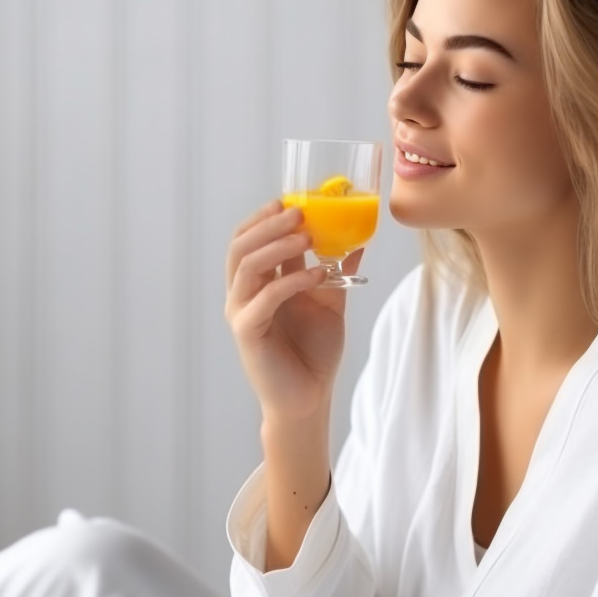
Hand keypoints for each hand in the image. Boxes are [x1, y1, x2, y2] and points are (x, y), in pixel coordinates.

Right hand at [225, 199, 363, 423]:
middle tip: (299, 211)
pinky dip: (290, 281)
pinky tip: (316, 274)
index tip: (292, 200)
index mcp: (257, 283)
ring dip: (276, 245)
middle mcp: (243, 294)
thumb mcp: (329, 302)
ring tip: (306, 235)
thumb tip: (356, 238)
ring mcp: (241, 312)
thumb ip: (335, 272)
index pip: (249, 239)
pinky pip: (264, 298)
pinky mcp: (248, 332)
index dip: (265, 217)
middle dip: (268, 224)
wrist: (309, 396)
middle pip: (241, 245)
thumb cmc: (313, 351)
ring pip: (246, 266)